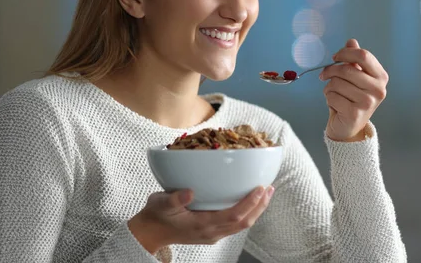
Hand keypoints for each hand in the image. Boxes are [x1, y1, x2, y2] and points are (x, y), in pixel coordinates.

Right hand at [128, 186, 273, 252]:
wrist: (149, 232)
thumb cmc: (156, 215)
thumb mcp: (161, 203)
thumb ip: (174, 199)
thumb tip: (189, 191)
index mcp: (202, 225)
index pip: (234, 216)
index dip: (250, 203)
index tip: (260, 187)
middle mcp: (211, 232)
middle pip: (244, 222)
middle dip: (260, 206)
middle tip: (270, 187)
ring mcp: (213, 233)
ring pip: (242, 224)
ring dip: (256, 209)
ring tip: (266, 192)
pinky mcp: (212, 230)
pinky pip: (235, 223)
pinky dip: (247, 211)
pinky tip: (250, 199)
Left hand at [320, 39, 388, 141]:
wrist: (349, 125)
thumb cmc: (351, 97)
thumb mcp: (355, 76)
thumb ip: (354, 59)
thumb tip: (352, 41)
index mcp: (381, 77)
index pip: (363, 55)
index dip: (345, 53)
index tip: (334, 57)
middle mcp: (379, 89)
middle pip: (347, 69)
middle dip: (331, 71)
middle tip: (323, 75)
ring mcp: (368, 102)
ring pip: (337, 83)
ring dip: (329, 87)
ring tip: (333, 93)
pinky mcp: (355, 114)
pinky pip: (332, 96)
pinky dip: (328, 98)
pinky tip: (335, 104)